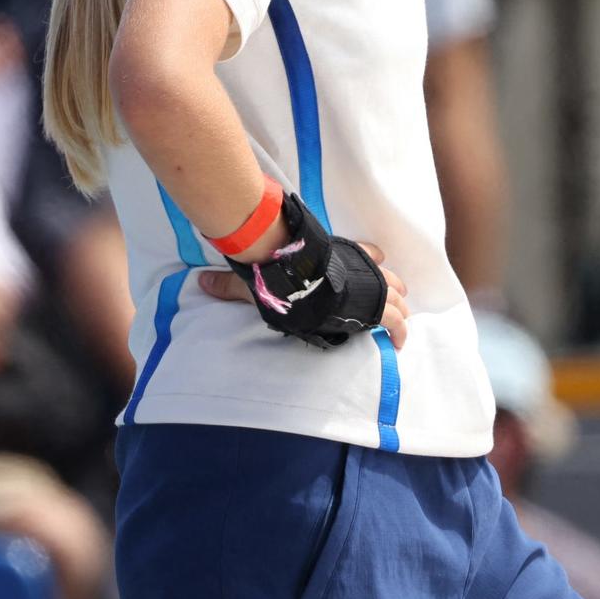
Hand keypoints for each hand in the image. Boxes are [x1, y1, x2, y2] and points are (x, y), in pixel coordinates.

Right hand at [197, 238, 411, 345]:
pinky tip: (400, 344)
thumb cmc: (279, 274)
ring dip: (398, 308)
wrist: (297, 277)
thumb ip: (229, 284)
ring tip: (400, 325)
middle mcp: (352, 270)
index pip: (360, 254)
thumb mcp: (253, 279)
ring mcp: (365, 287)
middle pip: (382, 275)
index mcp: (331, 259)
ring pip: (393, 294)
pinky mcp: (370, 307)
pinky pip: (392, 320)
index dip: (371, 258)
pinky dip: (399, 331)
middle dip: (390, 287)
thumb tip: (199, 283)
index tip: (377, 260)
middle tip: (395, 300)